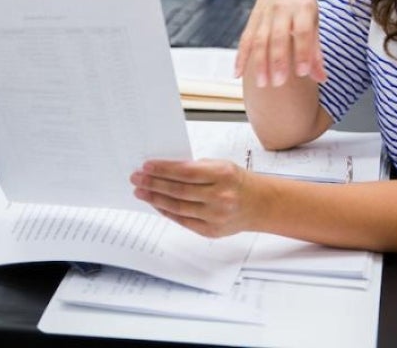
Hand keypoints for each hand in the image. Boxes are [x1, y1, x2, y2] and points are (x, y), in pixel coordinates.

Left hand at [131, 159, 259, 238]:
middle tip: (136, 178)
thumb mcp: (220, 166)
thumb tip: (163, 170)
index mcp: (222, 175)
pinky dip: (167, 212)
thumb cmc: (237, 181)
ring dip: (156, 199)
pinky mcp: (211, 231)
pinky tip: (156, 204)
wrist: (260, 205)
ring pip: (178, 208)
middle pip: (178, 191)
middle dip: (153, 184)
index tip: (146, 166)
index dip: (163, 169)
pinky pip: (183, 221)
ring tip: (141, 192)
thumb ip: (195, 168)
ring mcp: (215, 216)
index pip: (185, 172)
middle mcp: (220, 196)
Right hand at [235, 0, 326, 87]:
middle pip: (278, 37)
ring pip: (259, 39)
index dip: (302, 52)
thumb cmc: (303, 7)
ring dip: (259, 63)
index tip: (302, 73)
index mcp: (303, 7)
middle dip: (277, 61)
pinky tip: (237, 74)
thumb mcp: (314, 22)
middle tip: (278, 83)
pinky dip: (240, 57)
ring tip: (261, 84)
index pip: (302, 31)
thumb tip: (322, 79)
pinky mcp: (252, 19)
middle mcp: (282, 9)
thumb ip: (316, 50)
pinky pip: (245, 39)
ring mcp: (265, 13)